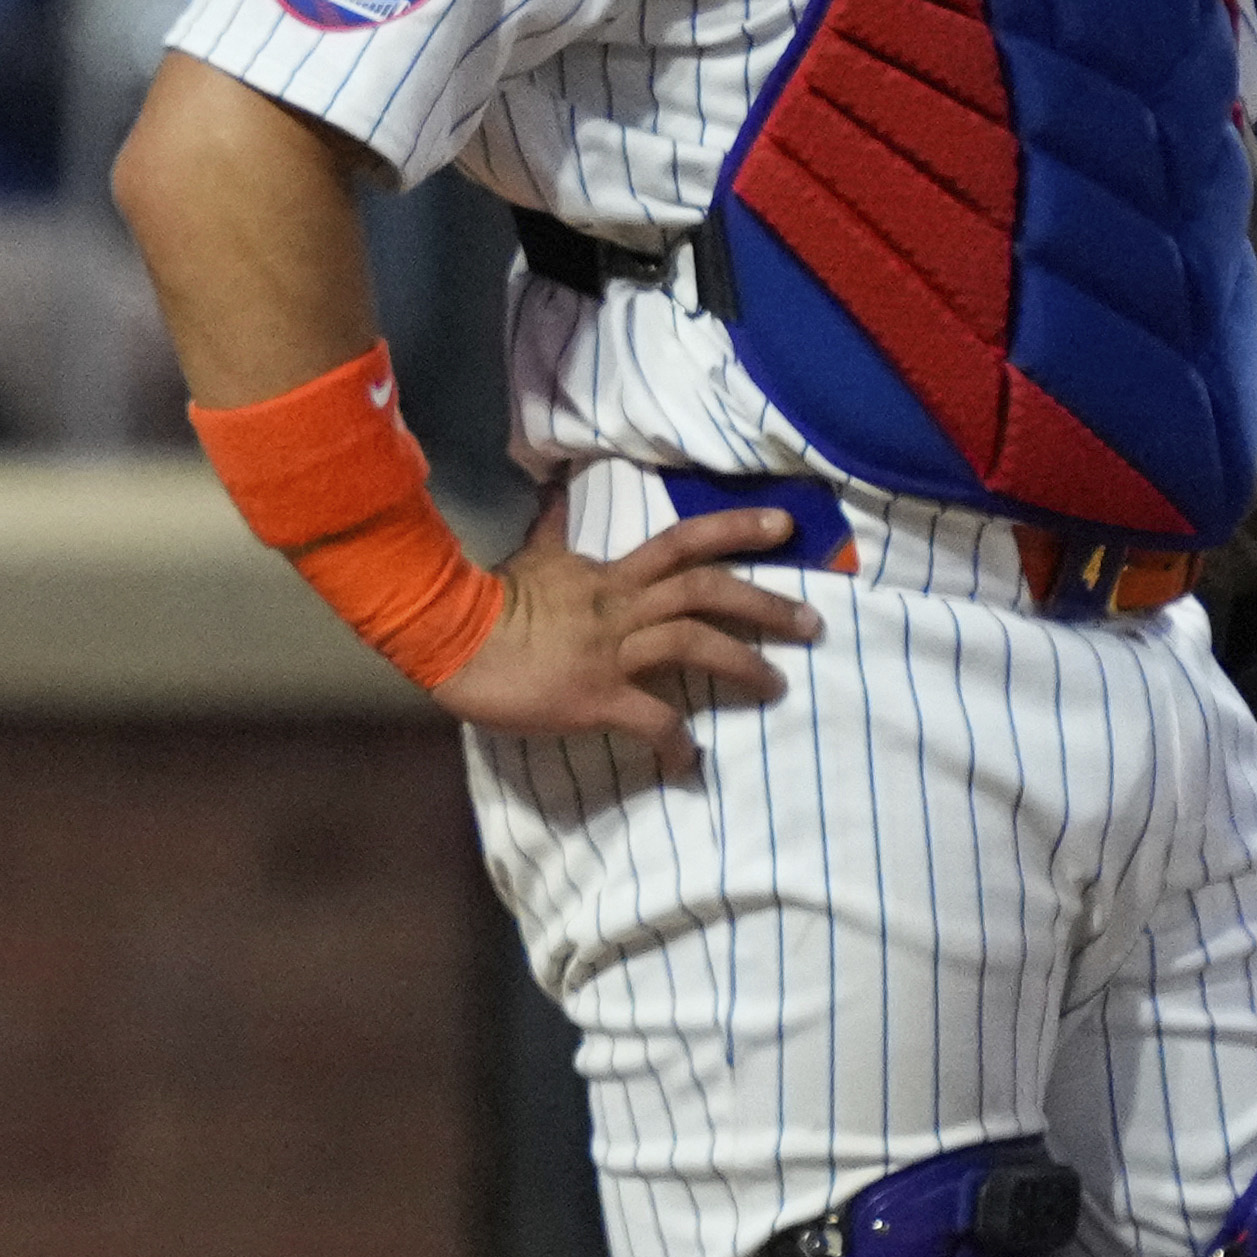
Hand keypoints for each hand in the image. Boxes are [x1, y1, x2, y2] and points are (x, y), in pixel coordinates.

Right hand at [424, 499, 816, 778]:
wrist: (446, 637)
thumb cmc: (483, 603)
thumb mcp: (528, 557)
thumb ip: (553, 532)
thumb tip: (556, 494)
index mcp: (608, 575)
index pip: (683, 543)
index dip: (737, 529)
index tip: (783, 524)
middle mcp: (621, 606)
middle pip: (707, 591)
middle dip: (765, 604)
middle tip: (811, 623)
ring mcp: (611, 651)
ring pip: (693, 644)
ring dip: (743, 664)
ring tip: (776, 684)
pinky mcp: (596, 697)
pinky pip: (653, 720)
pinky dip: (677, 741)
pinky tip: (690, 762)